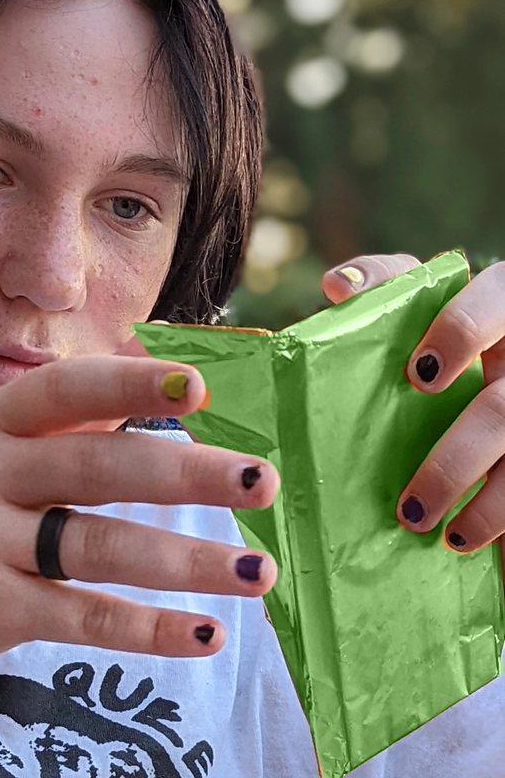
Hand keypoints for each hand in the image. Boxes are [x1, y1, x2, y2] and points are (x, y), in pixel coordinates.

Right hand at [0, 353, 278, 695]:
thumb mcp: (1, 451)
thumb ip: (75, 421)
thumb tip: (169, 379)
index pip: (71, 389)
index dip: (134, 384)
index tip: (200, 386)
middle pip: (100, 467)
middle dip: (188, 473)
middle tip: (261, 480)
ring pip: (101, 547)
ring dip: (186, 560)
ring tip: (257, 570)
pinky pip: (83, 617)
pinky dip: (149, 629)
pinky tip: (205, 633)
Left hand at [323, 254, 504, 570]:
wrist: (475, 400)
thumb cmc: (439, 341)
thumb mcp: (418, 309)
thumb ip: (385, 286)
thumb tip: (339, 287)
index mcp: (503, 309)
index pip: (499, 296)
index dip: (463, 331)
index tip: (418, 375)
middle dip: (458, 456)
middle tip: (410, 501)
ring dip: (487, 505)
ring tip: (431, 532)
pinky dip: (498, 522)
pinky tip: (465, 542)